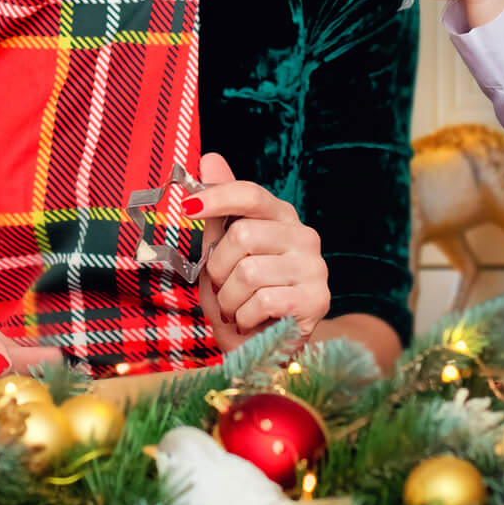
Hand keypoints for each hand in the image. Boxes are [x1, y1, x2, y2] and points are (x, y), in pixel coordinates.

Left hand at [193, 153, 330, 346]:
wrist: (268, 347)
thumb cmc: (242, 295)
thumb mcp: (222, 251)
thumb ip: (219, 209)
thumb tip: (210, 157)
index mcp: (281, 218)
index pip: (251, 194)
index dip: (218, 197)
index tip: (187, 208)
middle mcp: (304, 237)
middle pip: (243, 236)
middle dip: (219, 269)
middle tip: (223, 287)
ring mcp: (314, 268)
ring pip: (248, 273)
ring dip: (229, 300)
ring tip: (236, 309)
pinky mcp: (316, 300)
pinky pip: (261, 302)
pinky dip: (244, 317)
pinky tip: (250, 322)